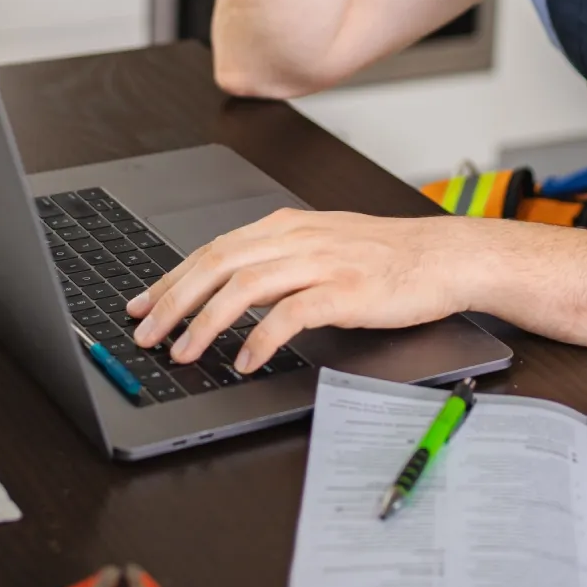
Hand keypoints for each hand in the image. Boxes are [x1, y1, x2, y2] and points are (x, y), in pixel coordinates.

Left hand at [124, 208, 480, 371]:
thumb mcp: (322, 247)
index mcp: (285, 227)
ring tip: (184, 352)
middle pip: (216, 264)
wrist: (445, 256)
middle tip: (145, 333)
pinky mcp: (345, 290)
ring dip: (205, 323)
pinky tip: (245, 360)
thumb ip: (277, 262)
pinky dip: (260, 338)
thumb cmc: (387, 257)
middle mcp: (296, 239)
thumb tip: (229, 289)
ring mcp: (321, 262)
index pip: (212, 249)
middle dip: (172, 301)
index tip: (141, 304)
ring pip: (244, 287)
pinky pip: (291, 314)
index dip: (169, 278)